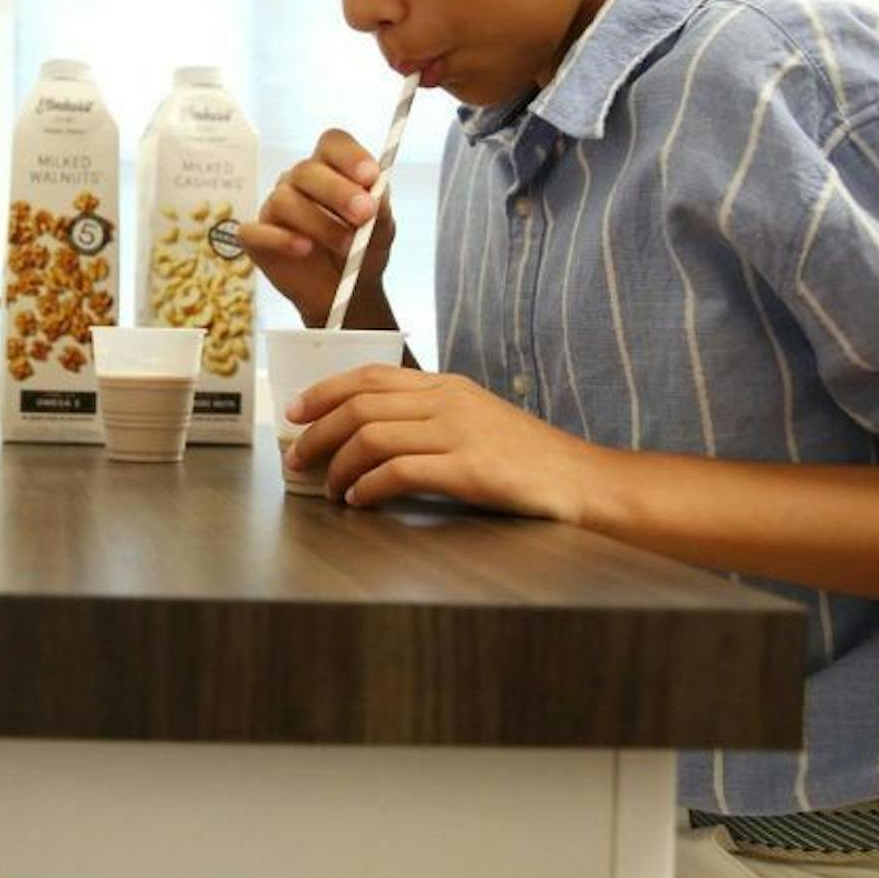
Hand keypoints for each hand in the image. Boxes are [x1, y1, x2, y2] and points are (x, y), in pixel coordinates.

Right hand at [237, 129, 395, 327]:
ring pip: (284, 200)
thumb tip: (373, 196)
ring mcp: (274, 208)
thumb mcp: (382, 230)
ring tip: (347, 247)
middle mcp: (299, 182)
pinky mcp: (255, 237)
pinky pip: (253, 230)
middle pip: (307, 170)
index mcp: (332, 168)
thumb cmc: (363, 251)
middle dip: (338, 191)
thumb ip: (380, 209)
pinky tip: (304, 249)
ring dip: (319, 223)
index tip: (371, 177)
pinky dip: (280, 239)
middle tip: (364, 214)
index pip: (332, 143)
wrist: (348, 292)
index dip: (350, 156)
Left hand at [282, 364, 601, 519]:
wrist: (584, 482)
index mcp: (447, 385)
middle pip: (359, 405)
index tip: (294, 412)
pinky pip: (398, 472)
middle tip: (296, 460)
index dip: (323, 392)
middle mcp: (448, 401)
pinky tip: (359, 501)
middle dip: (316, 433)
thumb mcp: (475, 422)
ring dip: (338, 466)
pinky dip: (367, 488)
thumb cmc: (527, 461)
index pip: (370, 375)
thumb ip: (427, 420)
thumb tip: (367, 436)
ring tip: (330, 490)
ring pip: (371, 437)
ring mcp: (460, 432)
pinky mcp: (469, 469)